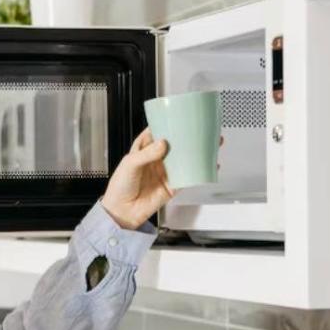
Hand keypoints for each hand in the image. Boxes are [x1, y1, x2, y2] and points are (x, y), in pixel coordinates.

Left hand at [101, 129, 223, 229]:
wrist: (122, 212)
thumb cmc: (119, 187)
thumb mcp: (130, 164)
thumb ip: (146, 154)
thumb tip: (162, 144)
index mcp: (143, 149)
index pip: (158, 132)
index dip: (168, 124)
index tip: (180, 117)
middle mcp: (156, 159)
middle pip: (175, 144)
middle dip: (188, 136)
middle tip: (202, 128)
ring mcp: (165, 172)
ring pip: (184, 159)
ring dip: (197, 152)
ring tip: (210, 143)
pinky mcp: (172, 186)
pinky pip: (188, 177)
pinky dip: (199, 172)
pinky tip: (208, 165)